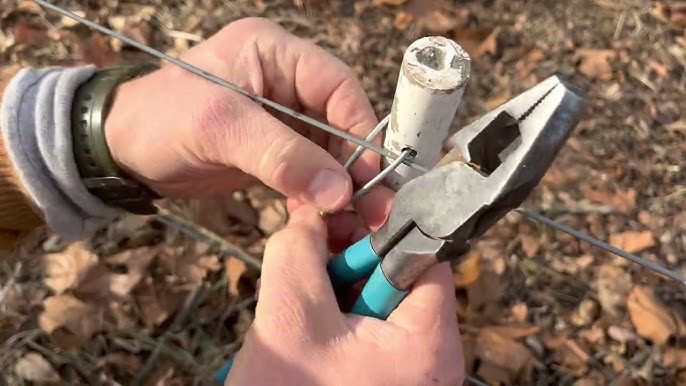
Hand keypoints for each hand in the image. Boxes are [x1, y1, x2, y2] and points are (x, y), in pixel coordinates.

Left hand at [105, 17, 392, 227]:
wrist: (119, 152)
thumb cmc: (159, 120)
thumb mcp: (220, 129)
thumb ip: (282, 156)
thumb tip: (340, 192)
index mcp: (275, 54)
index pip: (336, 85)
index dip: (358, 128)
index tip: (368, 173)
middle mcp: (285, 82)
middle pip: (339, 122)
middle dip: (355, 167)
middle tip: (373, 208)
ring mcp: (281, 119)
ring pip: (328, 152)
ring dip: (342, 188)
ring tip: (355, 224)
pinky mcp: (273, 151)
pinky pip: (308, 173)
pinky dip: (318, 198)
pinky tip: (328, 222)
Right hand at [228, 205, 464, 385]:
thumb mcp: (288, 320)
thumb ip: (296, 254)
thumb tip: (305, 216)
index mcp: (428, 343)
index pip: (424, 256)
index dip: (386, 221)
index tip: (348, 200)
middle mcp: (430, 358)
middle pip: (397, 276)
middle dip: (349, 254)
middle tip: (310, 239)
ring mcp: (407, 372)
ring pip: (375, 301)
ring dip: (336, 283)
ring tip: (299, 283)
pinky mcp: (382, 379)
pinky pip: (364, 329)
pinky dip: (335, 312)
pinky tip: (304, 315)